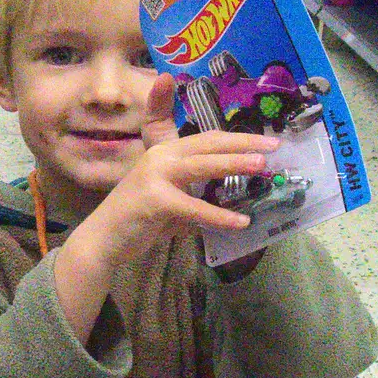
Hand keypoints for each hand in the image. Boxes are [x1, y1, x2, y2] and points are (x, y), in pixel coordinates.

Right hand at [74, 75, 279, 272]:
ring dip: (234, 164)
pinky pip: (194, 207)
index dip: (236, 138)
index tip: (265, 140)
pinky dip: (218, 216)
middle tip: (273, 147)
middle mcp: (160, 156)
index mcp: (164, 151)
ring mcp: (155, 176)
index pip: (206, 138)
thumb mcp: (169, 198)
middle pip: (208, 144)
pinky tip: (240, 222)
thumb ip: (193, 193)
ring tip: (262, 167)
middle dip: (242, 144)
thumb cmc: (138, 220)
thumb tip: (231, 202)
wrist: (104, 239)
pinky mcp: (154, 200)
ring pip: (202, 165)